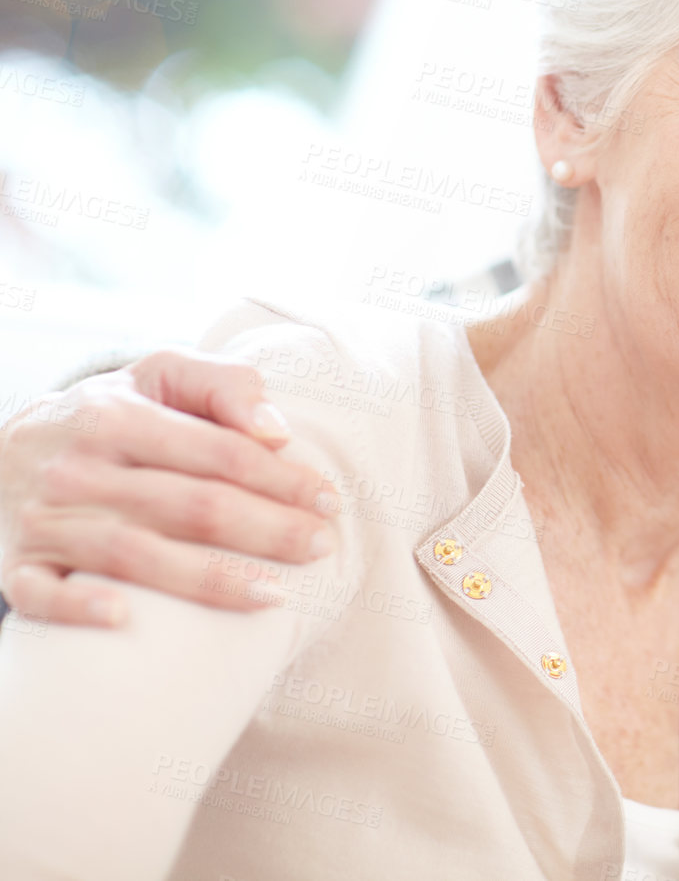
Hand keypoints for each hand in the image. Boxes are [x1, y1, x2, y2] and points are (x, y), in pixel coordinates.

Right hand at [0, 349, 332, 625]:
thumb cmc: (106, 415)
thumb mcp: (157, 376)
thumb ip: (221, 385)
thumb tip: (276, 428)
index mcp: (116, 416)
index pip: (218, 451)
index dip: (280, 478)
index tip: (328, 501)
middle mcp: (78, 470)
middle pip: (189, 505)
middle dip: (266, 529)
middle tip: (322, 547)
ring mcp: (43, 522)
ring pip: (133, 554)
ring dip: (207, 580)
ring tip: (274, 596)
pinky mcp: (15, 567)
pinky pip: (40, 596)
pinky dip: (79, 607)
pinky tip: (126, 622)